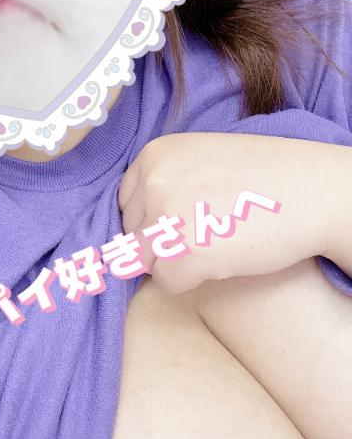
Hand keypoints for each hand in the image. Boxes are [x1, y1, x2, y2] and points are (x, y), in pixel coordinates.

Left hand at [118, 132, 338, 293]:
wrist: (312, 191)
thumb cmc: (263, 177)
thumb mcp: (200, 160)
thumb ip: (163, 183)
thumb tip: (131, 227)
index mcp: (153, 156)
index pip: (126, 204)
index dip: (154, 220)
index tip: (186, 219)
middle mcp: (152, 183)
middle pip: (132, 234)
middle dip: (162, 242)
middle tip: (208, 232)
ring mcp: (165, 217)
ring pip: (145, 261)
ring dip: (175, 262)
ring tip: (215, 244)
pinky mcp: (183, 254)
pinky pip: (166, 282)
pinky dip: (191, 280)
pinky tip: (221, 259)